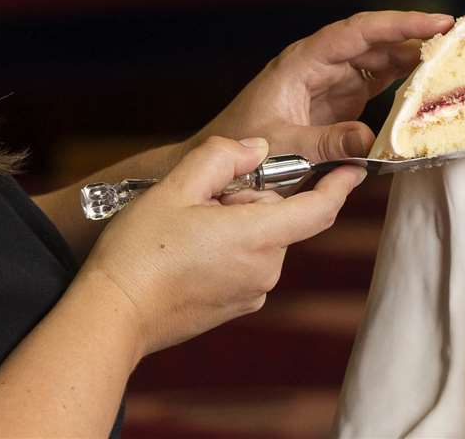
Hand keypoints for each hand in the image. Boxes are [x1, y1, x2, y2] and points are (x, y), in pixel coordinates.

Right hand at [81, 136, 364, 356]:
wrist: (110, 315)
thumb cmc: (139, 251)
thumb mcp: (177, 187)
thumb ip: (223, 157)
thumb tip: (258, 148)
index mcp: (261, 237)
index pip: (321, 209)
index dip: (340, 185)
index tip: (354, 168)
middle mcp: (267, 270)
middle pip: (281, 218)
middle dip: (251, 199)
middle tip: (202, 201)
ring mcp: (252, 293)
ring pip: (262, 240)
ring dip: (237, 225)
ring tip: (188, 230)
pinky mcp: (235, 308)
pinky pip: (246, 264)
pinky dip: (228, 250)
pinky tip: (187, 253)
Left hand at [188, 11, 453, 164]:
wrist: (221, 168)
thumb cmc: (242, 150)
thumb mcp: (283, 149)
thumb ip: (326, 144)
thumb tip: (372, 140)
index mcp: (304, 62)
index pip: (358, 32)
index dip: (398, 25)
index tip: (436, 24)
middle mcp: (321, 65)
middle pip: (377, 41)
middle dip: (417, 37)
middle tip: (460, 38)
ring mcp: (332, 83)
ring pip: (382, 61)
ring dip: (415, 60)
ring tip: (454, 60)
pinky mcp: (340, 104)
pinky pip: (378, 85)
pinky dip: (405, 84)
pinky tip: (430, 87)